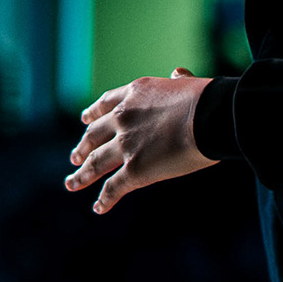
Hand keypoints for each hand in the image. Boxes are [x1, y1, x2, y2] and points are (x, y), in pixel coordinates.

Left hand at [66, 69, 216, 214]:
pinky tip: (99, 208)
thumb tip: (178, 73)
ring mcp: (126, 145)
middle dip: (83, 147)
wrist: (211, 116)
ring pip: (96, 163)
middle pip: (94, 134)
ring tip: (71, 183)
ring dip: (82, 175)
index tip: (84, 119)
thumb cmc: (209, 101)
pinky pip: (114, 188)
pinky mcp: (136, 170)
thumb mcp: (189, 84)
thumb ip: (179, 81)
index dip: (93, 114)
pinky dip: (104, 200)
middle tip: (75, 157)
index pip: (106, 104)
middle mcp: (124, 118)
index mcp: (135, 94)